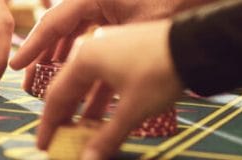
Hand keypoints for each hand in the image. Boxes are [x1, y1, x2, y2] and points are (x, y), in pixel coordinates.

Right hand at [9, 0, 214, 157]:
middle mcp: (91, 48)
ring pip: (87, 83)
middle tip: (59, 141)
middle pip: (68, 87)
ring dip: (83, 110)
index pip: (56, 96)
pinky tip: (103, 117)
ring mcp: (109, 47)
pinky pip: (103, 77)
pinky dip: (99, 99)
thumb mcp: (132, 110)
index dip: (49, 124)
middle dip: (63, 117)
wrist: (196, 46)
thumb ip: (106, 138)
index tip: (45, 144)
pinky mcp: (125, 51)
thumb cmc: (161, 72)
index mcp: (84, 58)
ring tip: (81, 134)